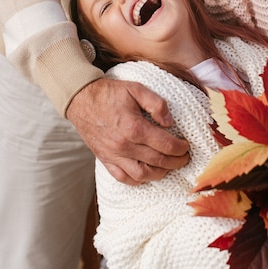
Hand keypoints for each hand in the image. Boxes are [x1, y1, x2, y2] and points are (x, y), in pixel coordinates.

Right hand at [66, 78, 189, 184]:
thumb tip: (170, 123)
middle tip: (184, 157)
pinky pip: (123, 178)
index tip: (186, 145)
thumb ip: (156, 104)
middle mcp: (125, 145)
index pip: (166, 145)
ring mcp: (114, 155)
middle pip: (158, 161)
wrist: (81, 99)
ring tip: (169, 166)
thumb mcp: (136, 88)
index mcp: (135, 127)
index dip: (181, 148)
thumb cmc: (110, 93)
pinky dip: (138, 180)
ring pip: (143, 174)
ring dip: (160, 173)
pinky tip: (147, 174)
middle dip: (176, 161)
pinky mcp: (105, 159)